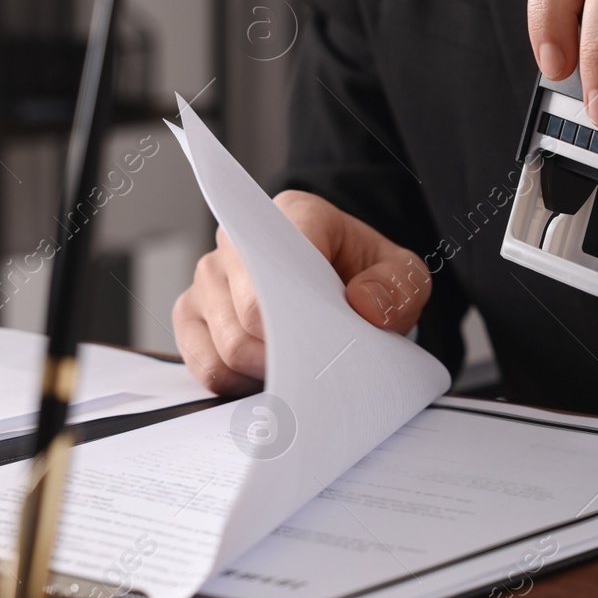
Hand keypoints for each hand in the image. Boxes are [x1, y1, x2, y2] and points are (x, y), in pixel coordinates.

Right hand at [171, 190, 432, 393]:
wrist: (344, 283)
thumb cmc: (367, 276)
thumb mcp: (405, 276)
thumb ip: (398, 287)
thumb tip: (364, 304)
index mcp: (292, 215)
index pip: (275, 264)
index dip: (296, 313)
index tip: (322, 340)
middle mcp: (239, 240)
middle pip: (247, 315)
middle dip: (286, 353)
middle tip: (318, 369)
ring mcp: (210, 277)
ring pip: (225, 345)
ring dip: (263, 372)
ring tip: (297, 369)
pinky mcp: (191, 312)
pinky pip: (202, 363)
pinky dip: (235, 383)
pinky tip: (264, 377)